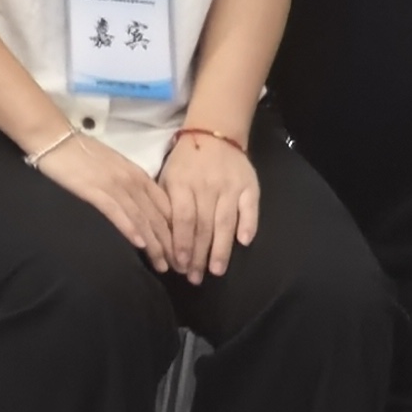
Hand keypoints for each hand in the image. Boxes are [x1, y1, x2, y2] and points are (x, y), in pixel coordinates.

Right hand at [31, 131, 175, 268]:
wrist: (54, 137)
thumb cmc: (82, 152)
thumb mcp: (116, 167)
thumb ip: (132, 185)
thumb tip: (145, 209)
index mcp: (139, 175)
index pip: (167, 208)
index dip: (177, 232)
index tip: (182, 252)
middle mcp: (132, 181)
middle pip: (158, 218)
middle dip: (170, 245)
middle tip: (178, 268)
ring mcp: (114, 185)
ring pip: (142, 219)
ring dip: (154, 244)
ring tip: (161, 265)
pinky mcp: (94, 190)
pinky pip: (117, 212)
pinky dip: (130, 228)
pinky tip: (138, 244)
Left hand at [154, 127, 262, 281]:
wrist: (213, 134)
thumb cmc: (185, 161)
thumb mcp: (167, 176)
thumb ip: (166, 204)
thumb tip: (161, 236)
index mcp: (181, 183)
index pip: (182, 219)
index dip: (180, 243)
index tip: (178, 265)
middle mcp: (207, 186)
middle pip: (203, 226)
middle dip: (198, 255)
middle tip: (194, 278)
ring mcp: (230, 186)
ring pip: (225, 222)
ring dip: (221, 249)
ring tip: (216, 271)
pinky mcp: (249, 186)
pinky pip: (250, 208)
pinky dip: (248, 225)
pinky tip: (244, 243)